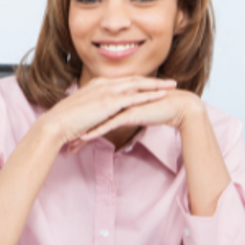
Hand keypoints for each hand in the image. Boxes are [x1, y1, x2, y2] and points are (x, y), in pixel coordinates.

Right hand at [38, 76, 177, 146]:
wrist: (55, 124)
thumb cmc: (63, 122)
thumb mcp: (79, 112)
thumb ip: (91, 110)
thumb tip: (95, 116)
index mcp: (95, 85)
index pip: (121, 81)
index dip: (138, 82)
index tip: (151, 84)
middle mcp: (102, 84)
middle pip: (133, 79)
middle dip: (153, 80)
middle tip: (169, 82)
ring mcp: (106, 92)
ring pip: (137, 85)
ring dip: (157, 85)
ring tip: (172, 86)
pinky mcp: (110, 102)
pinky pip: (135, 97)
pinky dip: (150, 94)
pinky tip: (162, 95)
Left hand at [69, 88, 203, 150]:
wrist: (179, 107)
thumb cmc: (159, 110)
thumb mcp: (136, 113)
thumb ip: (124, 115)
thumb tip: (114, 122)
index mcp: (116, 98)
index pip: (94, 112)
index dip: (81, 124)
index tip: (69, 135)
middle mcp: (116, 100)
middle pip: (91, 116)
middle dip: (77, 130)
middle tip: (65, 144)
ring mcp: (122, 105)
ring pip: (97, 120)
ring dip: (83, 133)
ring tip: (70, 145)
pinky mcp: (129, 113)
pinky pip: (109, 124)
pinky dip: (96, 131)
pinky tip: (85, 139)